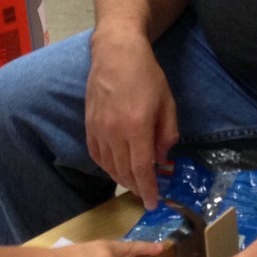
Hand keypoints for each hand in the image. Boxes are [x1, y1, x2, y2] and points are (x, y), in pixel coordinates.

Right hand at [86, 29, 178, 207]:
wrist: (116, 53)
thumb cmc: (147, 74)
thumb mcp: (167, 102)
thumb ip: (167, 133)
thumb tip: (162, 158)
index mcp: (137, 127)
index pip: (141, 169)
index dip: (148, 189)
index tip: (153, 203)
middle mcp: (114, 132)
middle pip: (123, 171)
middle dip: (136, 188)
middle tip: (145, 196)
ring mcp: (98, 129)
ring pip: (108, 165)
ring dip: (121, 179)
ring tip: (133, 185)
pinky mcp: (88, 124)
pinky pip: (96, 154)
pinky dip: (106, 166)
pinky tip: (115, 169)